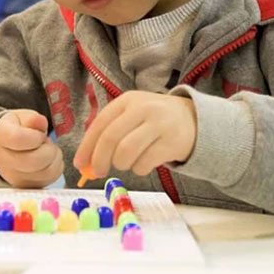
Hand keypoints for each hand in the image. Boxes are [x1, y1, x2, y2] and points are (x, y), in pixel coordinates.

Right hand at [0, 109, 62, 187]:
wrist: (5, 148)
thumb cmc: (16, 130)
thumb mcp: (21, 118)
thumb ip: (32, 119)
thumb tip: (40, 122)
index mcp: (0, 137)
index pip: (18, 139)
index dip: (36, 136)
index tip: (39, 134)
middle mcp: (3, 160)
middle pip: (35, 160)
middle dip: (48, 148)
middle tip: (44, 142)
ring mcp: (15, 177)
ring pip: (47, 171)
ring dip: (54, 157)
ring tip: (45, 149)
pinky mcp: (28, 186)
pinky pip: (51, 177)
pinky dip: (56, 166)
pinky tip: (48, 159)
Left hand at [74, 91, 196, 177]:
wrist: (193, 120)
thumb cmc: (154, 121)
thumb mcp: (132, 116)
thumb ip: (109, 134)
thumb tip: (85, 163)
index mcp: (128, 100)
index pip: (100, 124)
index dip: (87, 146)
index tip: (79, 164)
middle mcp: (143, 108)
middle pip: (111, 139)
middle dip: (99, 160)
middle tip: (98, 172)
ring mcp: (159, 124)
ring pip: (126, 153)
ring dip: (122, 165)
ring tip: (128, 162)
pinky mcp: (172, 142)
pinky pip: (144, 163)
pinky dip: (139, 169)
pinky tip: (145, 163)